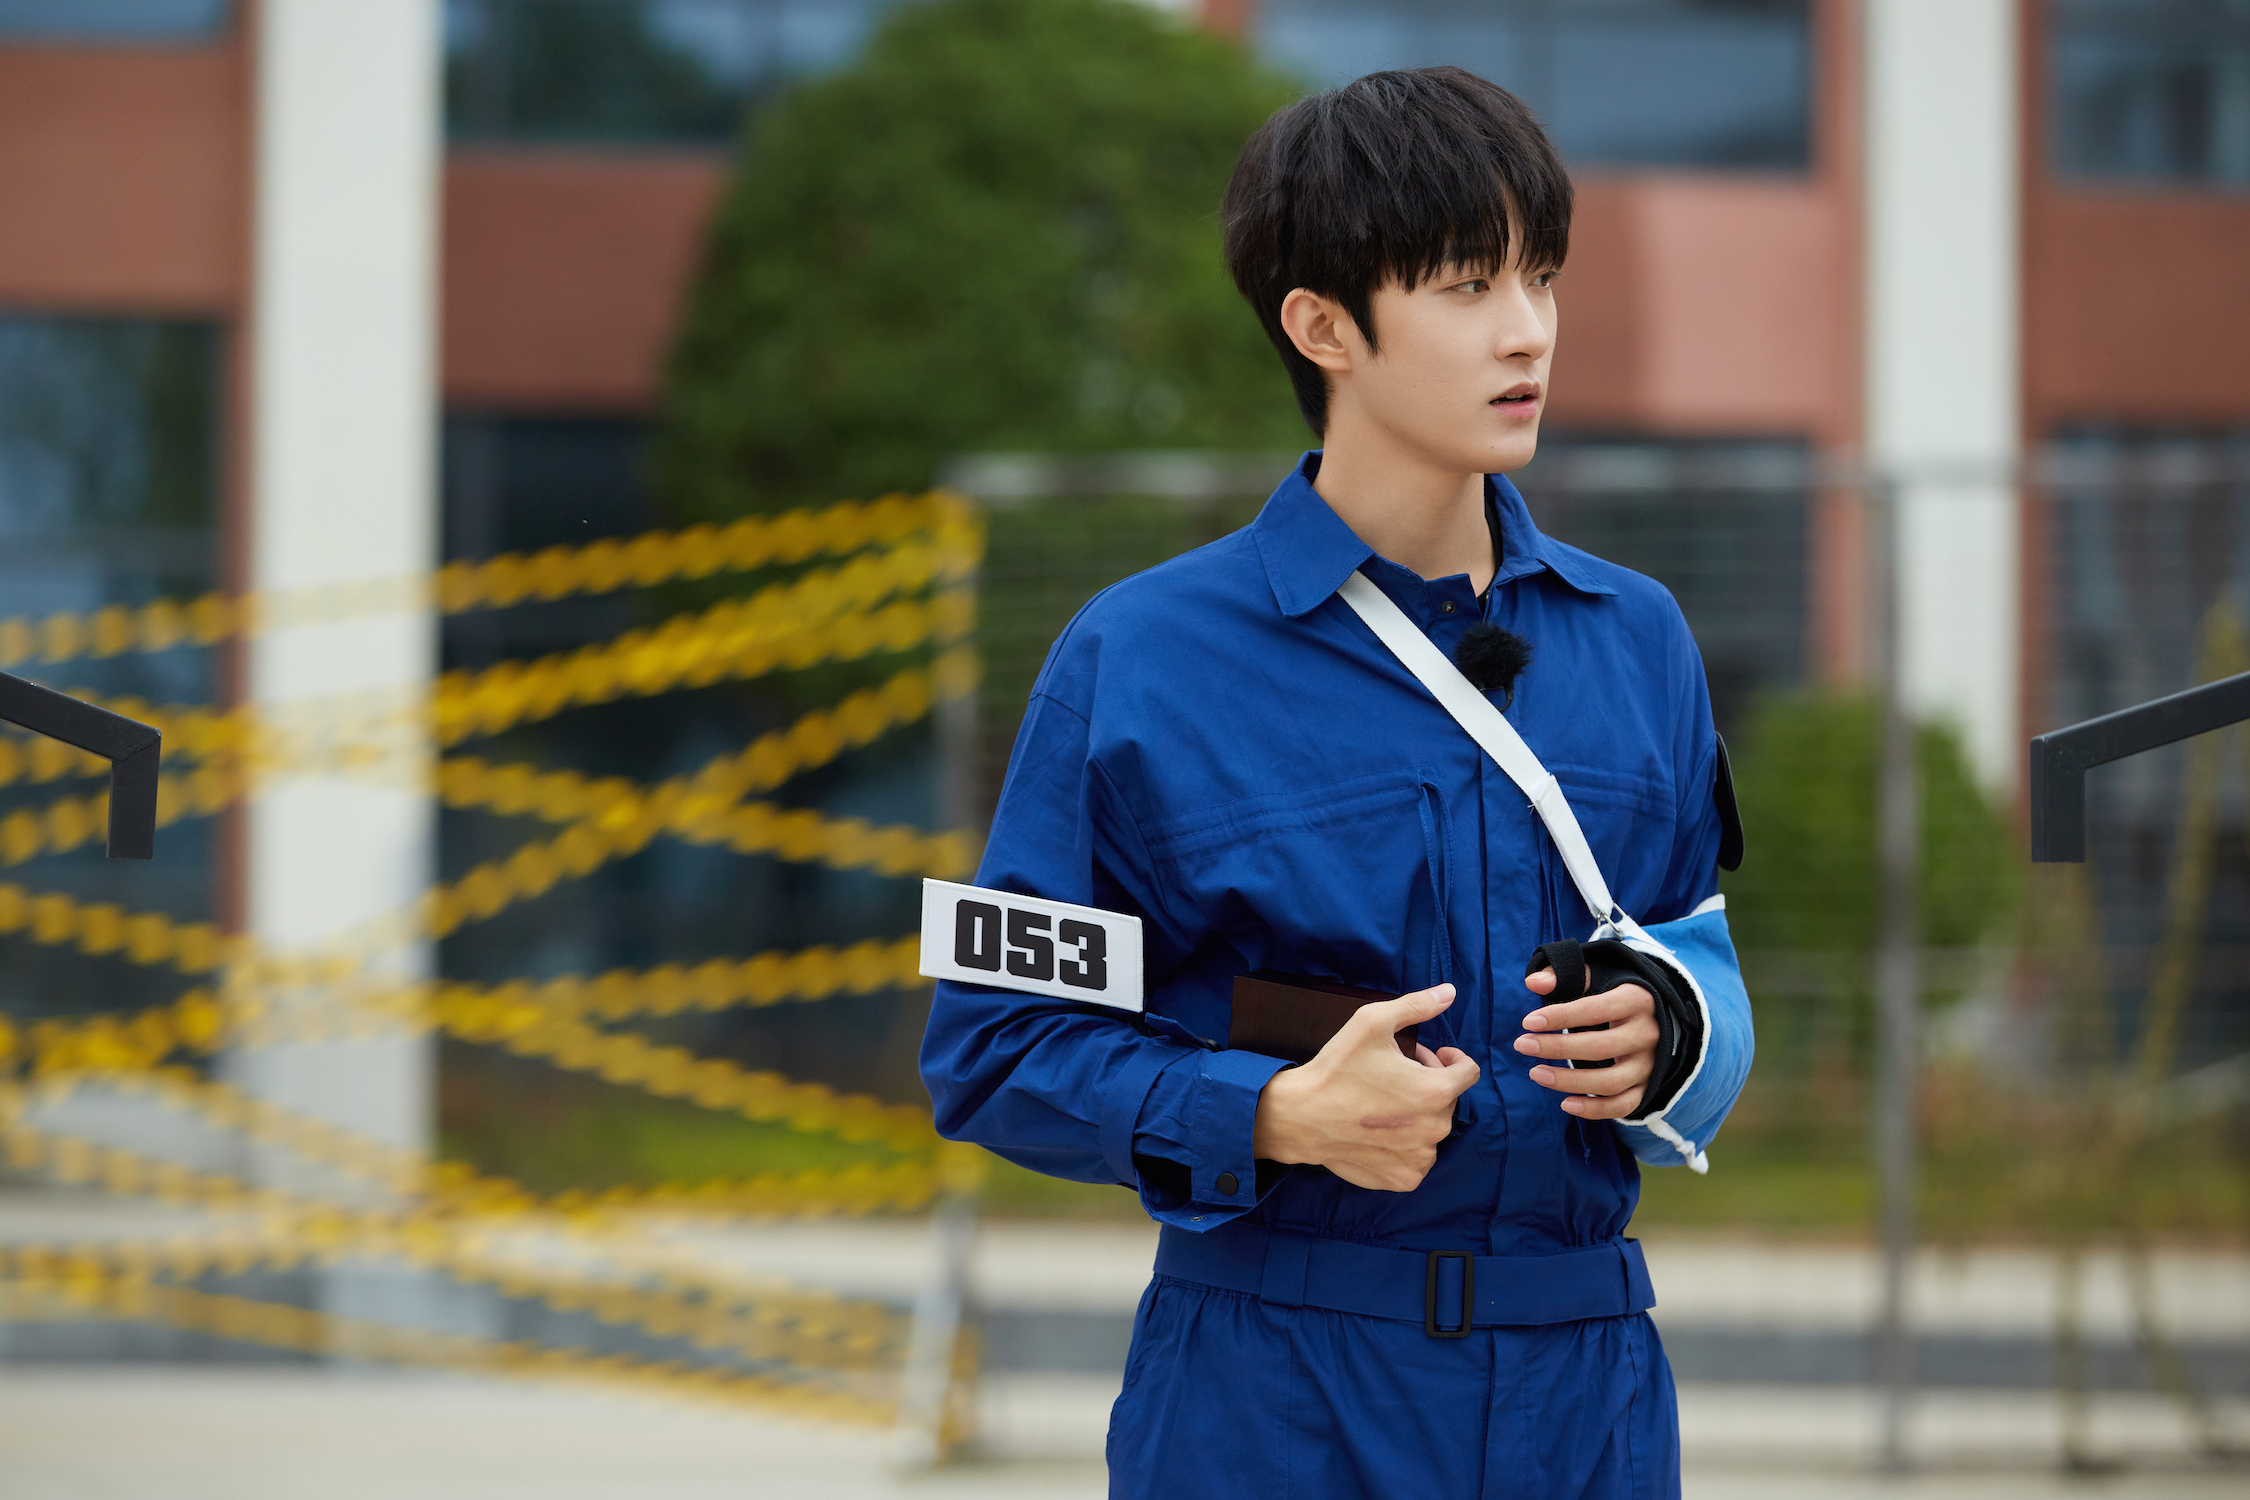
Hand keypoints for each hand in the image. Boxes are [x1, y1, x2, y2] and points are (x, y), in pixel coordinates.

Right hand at [1251, 983, 1480, 1191]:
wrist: (1300, 1116)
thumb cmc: (1337, 1068)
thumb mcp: (1373, 1022)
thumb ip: (1417, 1005)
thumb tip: (1451, 992)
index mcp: (1435, 1090)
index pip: (1469, 1071)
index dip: (1449, 1059)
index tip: (1429, 1056)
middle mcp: (1435, 1128)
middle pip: (1448, 1099)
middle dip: (1429, 1082)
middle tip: (1396, 1073)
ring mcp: (1420, 1158)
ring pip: (1433, 1129)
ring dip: (1418, 1114)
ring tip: (1386, 1103)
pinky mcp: (1404, 1179)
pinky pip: (1418, 1158)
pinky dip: (1407, 1145)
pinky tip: (1382, 1131)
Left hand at [1515, 969, 1657, 1118]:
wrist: (1659, 1017)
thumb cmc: (1616, 995)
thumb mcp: (1599, 976)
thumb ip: (1565, 975)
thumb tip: (1534, 983)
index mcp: (1636, 1001)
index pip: (1596, 1009)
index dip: (1560, 1016)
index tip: (1528, 1022)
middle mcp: (1647, 1034)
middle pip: (1600, 1048)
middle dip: (1557, 1048)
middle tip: (1522, 1045)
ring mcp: (1649, 1064)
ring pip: (1610, 1082)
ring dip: (1569, 1082)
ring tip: (1535, 1073)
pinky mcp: (1647, 1087)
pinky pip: (1623, 1105)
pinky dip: (1595, 1110)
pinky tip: (1565, 1104)